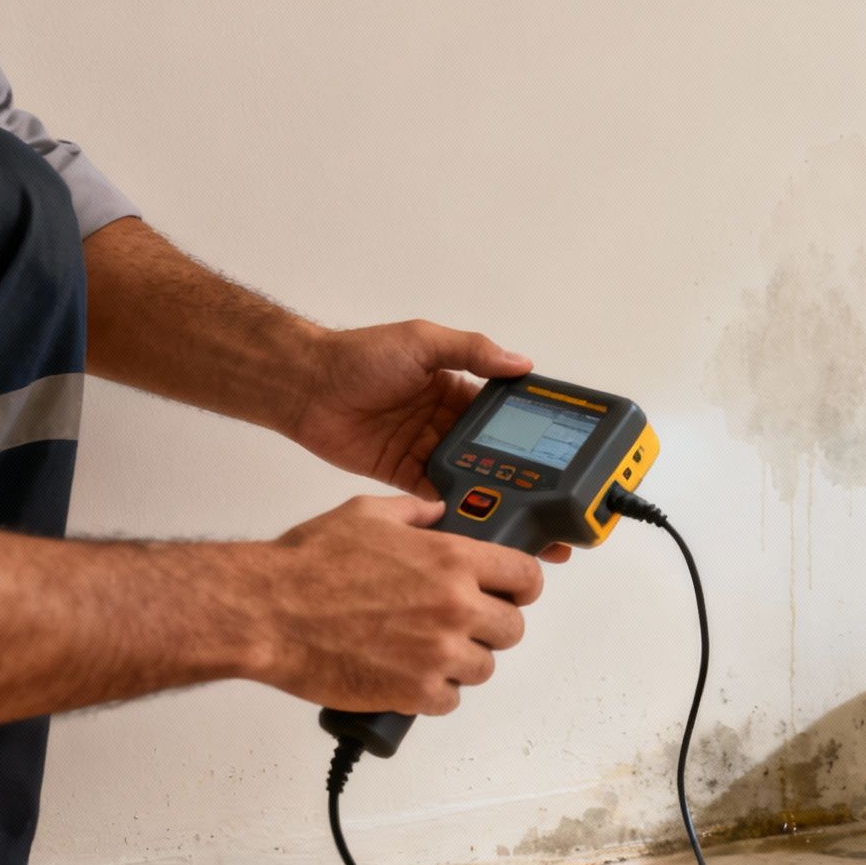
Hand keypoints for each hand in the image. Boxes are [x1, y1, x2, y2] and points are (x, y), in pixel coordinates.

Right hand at [256, 495, 541, 715]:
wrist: (267, 613)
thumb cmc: (309, 564)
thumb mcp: (366, 515)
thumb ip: (413, 512)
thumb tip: (436, 511)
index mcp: (452, 560)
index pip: (526, 577)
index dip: (522, 586)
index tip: (512, 592)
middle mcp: (455, 607)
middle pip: (512, 629)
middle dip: (491, 626)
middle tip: (462, 624)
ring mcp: (438, 653)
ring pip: (483, 668)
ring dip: (462, 662)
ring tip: (428, 651)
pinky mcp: (414, 693)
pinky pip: (449, 701)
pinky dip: (433, 693)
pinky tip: (410, 677)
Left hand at [289, 319, 569, 562]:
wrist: (306, 386)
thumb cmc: (360, 356)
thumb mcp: (422, 342)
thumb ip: (471, 351)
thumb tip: (521, 362)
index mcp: (456, 387)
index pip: (503, 414)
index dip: (528, 432)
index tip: (558, 452)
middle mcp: (445, 420)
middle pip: (491, 451)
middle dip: (519, 473)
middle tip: (551, 499)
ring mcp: (425, 449)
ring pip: (468, 476)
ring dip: (491, 493)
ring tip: (522, 517)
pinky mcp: (402, 474)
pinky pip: (435, 495)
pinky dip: (454, 508)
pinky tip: (478, 522)